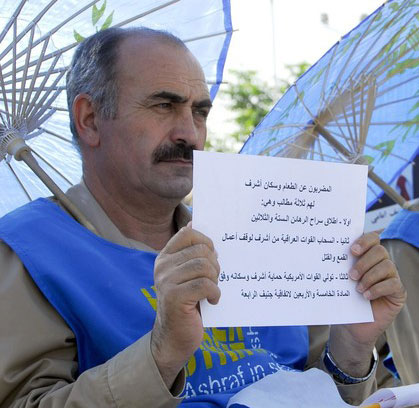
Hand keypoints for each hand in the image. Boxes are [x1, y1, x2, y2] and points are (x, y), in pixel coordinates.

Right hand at [151, 224, 219, 387]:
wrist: (174, 338)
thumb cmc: (186, 304)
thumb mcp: (187, 275)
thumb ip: (190, 253)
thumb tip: (194, 224)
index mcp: (165, 257)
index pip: (187, 234)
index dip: (206, 241)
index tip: (212, 254)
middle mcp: (162, 267)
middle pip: (201, 250)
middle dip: (214, 264)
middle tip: (214, 278)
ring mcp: (166, 281)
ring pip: (204, 266)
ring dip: (215, 279)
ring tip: (212, 289)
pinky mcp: (174, 297)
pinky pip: (205, 285)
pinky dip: (215, 293)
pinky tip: (213, 300)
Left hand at [329, 232, 405, 376]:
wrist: (351, 326)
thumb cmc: (344, 299)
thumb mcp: (339, 280)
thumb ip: (338, 266)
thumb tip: (324, 252)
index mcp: (367, 255)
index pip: (372, 238)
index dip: (364, 241)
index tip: (351, 251)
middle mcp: (382, 263)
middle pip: (380, 251)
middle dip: (364, 262)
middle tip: (350, 275)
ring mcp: (392, 277)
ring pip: (387, 265)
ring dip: (370, 276)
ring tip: (357, 288)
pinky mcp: (398, 292)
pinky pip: (393, 284)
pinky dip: (378, 288)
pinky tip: (366, 296)